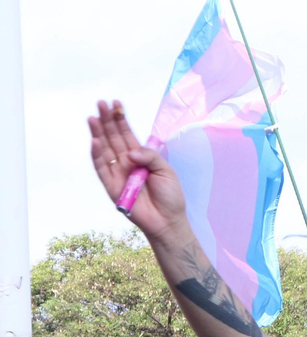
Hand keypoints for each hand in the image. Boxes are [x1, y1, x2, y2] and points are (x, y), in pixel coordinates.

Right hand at [88, 100, 189, 244]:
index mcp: (140, 156)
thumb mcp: (166, 170)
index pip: (127, 134)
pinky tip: (95, 141)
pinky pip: (102, 168)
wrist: (168, 220)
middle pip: (113, 138)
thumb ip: (150, 157)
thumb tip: (130, 153)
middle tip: (101, 103)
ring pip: (105, 149)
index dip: (121, 119)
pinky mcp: (111, 186)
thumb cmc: (170, 195)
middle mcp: (126, 162)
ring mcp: (117, 173)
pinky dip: (97, 155)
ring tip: (93, 117)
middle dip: (107, 121)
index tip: (116, 104)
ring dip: (98, 133)